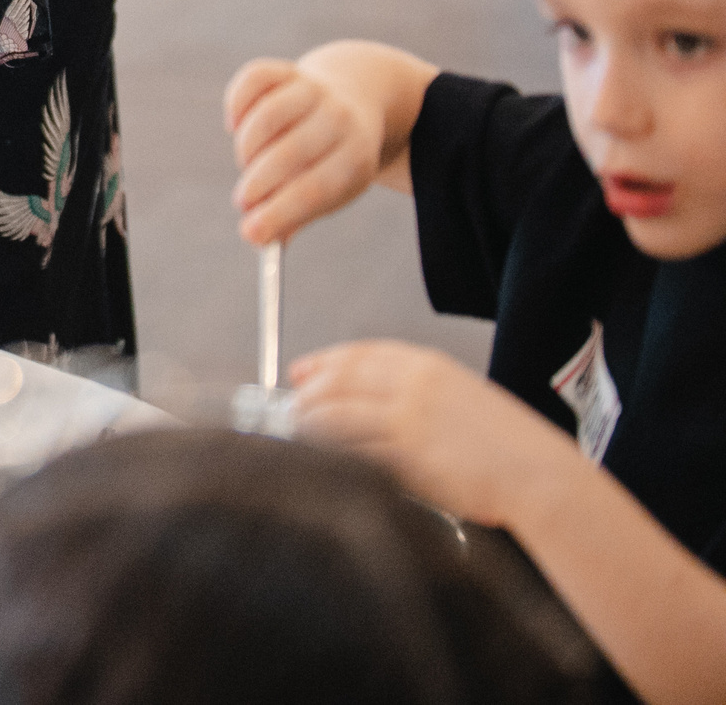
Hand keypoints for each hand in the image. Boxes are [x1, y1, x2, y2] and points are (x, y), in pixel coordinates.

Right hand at [224, 57, 384, 244]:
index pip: (315, 189)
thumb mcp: (332, 188)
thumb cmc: (335, 156)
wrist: (357, 95)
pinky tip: (235, 125)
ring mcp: (313, 89)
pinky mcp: (288, 70)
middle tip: (243, 202)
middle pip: (289, 154)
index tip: (250, 234)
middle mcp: (339, 118)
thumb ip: (296, 215)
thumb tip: (260, 240)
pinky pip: (252, 81)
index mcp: (356, 156)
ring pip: (266, 118)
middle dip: (257, 184)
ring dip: (246, 149)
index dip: (279, 212)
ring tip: (248, 163)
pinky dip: (236, 105)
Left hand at [291, 340, 575, 527]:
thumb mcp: (463, 400)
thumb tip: (373, 406)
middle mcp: (414, 384)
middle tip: (290, 406)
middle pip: (340, 379)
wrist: (540, 476)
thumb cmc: (508, 448)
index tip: (301, 370)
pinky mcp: (407, 452)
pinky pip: (353, 448)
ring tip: (295, 433)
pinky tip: (318, 458)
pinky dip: (328, 452)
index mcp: (429, 366)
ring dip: (308, 424)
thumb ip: (419, 397)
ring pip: (337, 413)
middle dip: (308, 392)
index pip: (361, 354)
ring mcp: (408, 417)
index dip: (324, 361)